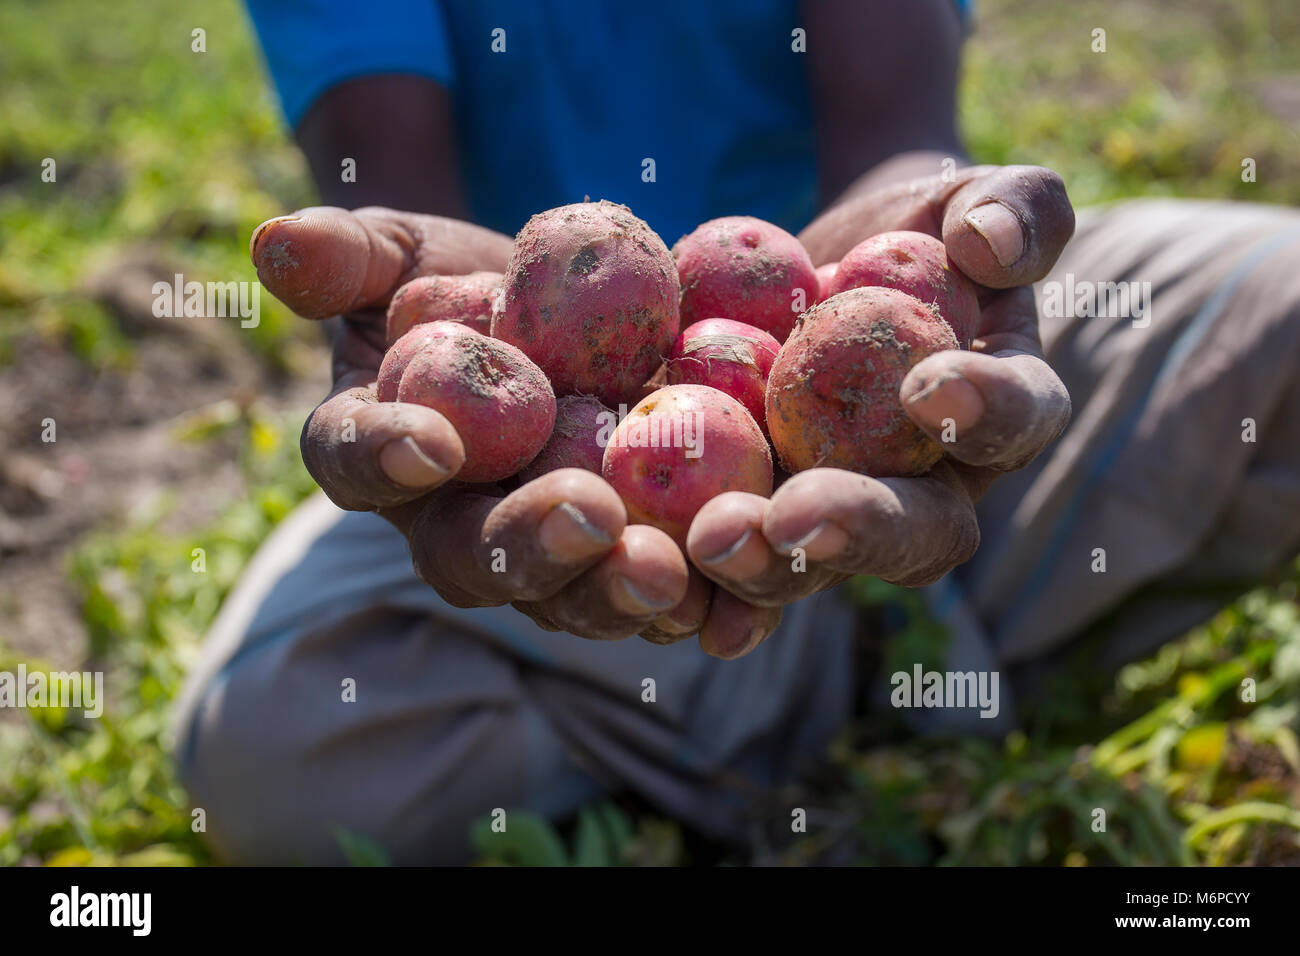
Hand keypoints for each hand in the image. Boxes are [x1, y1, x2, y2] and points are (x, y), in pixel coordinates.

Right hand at [252, 206, 711, 642]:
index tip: (428, 442)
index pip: (358, 463)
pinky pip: (663, 597)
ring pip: (571, 595)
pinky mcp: (630, 561)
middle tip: (585, 520)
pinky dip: (704, 608)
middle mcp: (456, 527)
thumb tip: (273, 241)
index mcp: (387, 454)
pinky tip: (739, 612)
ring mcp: (546, 555)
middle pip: (476, 558)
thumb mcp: (409, 254)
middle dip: (526, 546)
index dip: (383, 457)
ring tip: (669, 575)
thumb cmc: (465, 287)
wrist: (567, 318)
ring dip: (616, 593)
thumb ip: (349, 256)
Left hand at [683, 165, 1074, 631]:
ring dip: (760, 566)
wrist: (820, 275)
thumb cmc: (912, 235)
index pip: (1016, 420)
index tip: (927, 384)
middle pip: (909, 534)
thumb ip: (1013, 207)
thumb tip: (993, 243)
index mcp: (994, 417)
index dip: (988, 412)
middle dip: (852, 529)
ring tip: (707, 542)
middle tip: (793, 517)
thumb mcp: (967, 200)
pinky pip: (724, 566)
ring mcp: (830, 518)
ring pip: (810, 567)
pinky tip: (646, 578)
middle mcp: (922, 493)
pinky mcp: (750, 518)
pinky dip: (689, 582)